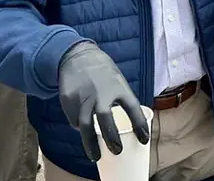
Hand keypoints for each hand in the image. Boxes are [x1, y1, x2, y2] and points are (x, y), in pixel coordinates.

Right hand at [58, 42, 148, 161]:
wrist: (77, 57)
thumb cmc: (102, 72)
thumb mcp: (117, 80)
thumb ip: (121, 99)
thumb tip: (129, 125)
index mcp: (118, 86)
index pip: (132, 107)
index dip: (139, 125)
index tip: (144, 140)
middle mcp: (100, 91)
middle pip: (105, 118)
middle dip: (111, 138)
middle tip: (117, 151)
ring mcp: (83, 96)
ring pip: (85, 125)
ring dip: (90, 143)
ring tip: (95, 156)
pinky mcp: (69, 99)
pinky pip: (74, 119)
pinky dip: (80, 127)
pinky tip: (83, 129)